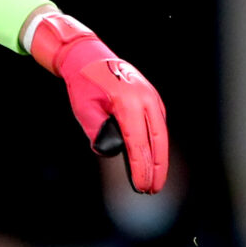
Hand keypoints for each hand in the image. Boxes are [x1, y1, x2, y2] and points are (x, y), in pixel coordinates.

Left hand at [28, 12, 168, 192]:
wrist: (89, 56)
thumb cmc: (84, 83)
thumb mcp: (83, 108)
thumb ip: (96, 130)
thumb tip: (110, 152)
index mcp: (128, 102)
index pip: (138, 143)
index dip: (141, 168)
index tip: (141, 186)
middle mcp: (146, 99)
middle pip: (157, 141)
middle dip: (156, 168)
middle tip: (152, 190)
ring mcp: (152, 97)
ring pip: (161, 133)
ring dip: (159, 158)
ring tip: (155, 180)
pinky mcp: (152, 98)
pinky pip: (158, 124)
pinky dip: (158, 143)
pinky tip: (153, 158)